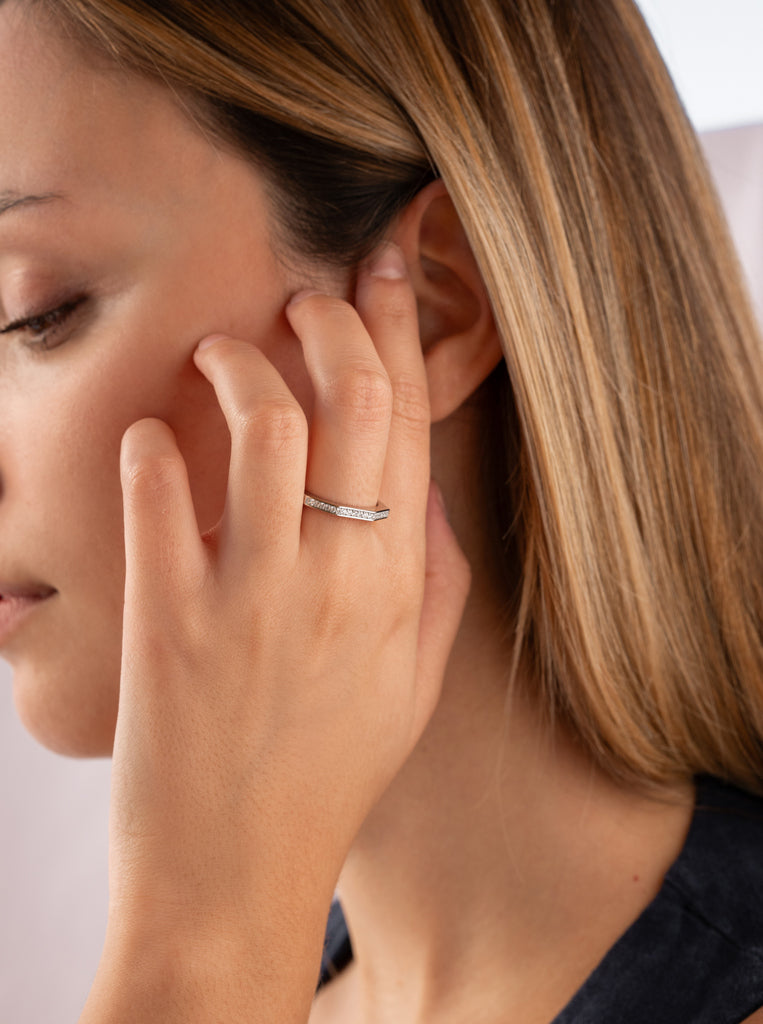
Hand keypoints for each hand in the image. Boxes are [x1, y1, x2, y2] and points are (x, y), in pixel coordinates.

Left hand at [88, 244, 469, 1020]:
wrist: (235, 874)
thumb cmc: (328, 775)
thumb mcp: (413, 685)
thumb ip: (435, 583)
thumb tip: (420, 491)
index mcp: (397, 585)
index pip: (409, 421)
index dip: (396, 328)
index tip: (378, 268)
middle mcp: (333, 576)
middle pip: (348, 398)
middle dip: (326, 318)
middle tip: (296, 302)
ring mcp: (250, 595)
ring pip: (261, 424)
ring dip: (235, 363)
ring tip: (217, 356)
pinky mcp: (168, 618)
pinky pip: (159, 495)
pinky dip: (151, 445)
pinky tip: (152, 440)